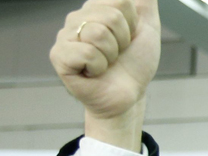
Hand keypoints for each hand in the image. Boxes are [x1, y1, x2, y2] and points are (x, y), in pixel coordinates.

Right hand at [50, 0, 160, 149]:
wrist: (130, 93)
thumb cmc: (135, 63)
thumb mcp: (148, 28)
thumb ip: (144, 2)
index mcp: (96, 8)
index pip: (121, 2)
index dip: (132, 24)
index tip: (128, 38)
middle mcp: (77, 18)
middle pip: (111, 16)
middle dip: (123, 41)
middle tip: (117, 54)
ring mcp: (66, 36)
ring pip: (98, 33)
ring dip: (111, 55)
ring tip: (106, 63)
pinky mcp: (59, 56)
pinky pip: (87, 53)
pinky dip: (99, 67)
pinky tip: (94, 72)